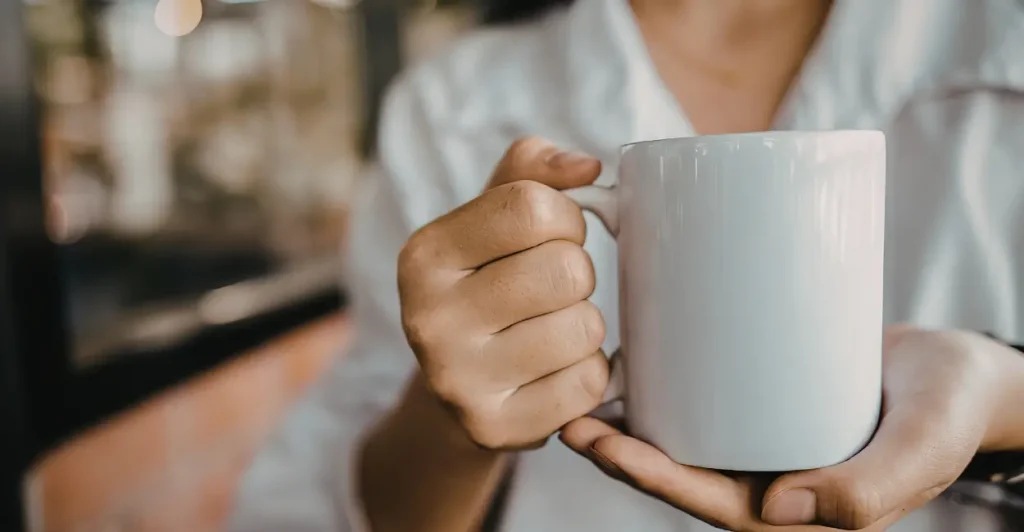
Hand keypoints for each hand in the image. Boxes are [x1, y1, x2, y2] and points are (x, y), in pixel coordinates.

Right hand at [398, 137, 610, 449]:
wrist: (456, 385)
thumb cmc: (485, 282)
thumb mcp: (489, 217)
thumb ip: (533, 171)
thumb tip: (587, 167)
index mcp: (424, 255)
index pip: (533, 207)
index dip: (565, 218)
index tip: (553, 235)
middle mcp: (428, 318)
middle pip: (567, 270)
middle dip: (577, 273)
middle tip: (550, 290)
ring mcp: (457, 379)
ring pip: (584, 328)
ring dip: (584, 325)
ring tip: (549, 330)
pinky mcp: (493, 427)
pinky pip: (587, 384)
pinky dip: (587, 373)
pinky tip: (555, 370)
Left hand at [562, 325, 1023, 530]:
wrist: (960, 371)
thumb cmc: (949, 412)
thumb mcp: (922, 449)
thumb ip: (867, 490)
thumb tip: (776, 509)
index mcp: (795, 507)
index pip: (709, 500)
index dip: (652, 478)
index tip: (603, 445)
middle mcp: (768, 476)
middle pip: (681, 467)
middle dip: (622, 449)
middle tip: (570, 416)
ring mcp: (761, 437)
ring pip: (685, 434)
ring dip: (630, 418)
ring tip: (579, 385)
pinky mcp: (760, 399)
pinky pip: (705, 398)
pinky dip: (664, 385)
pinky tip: (626, 358)